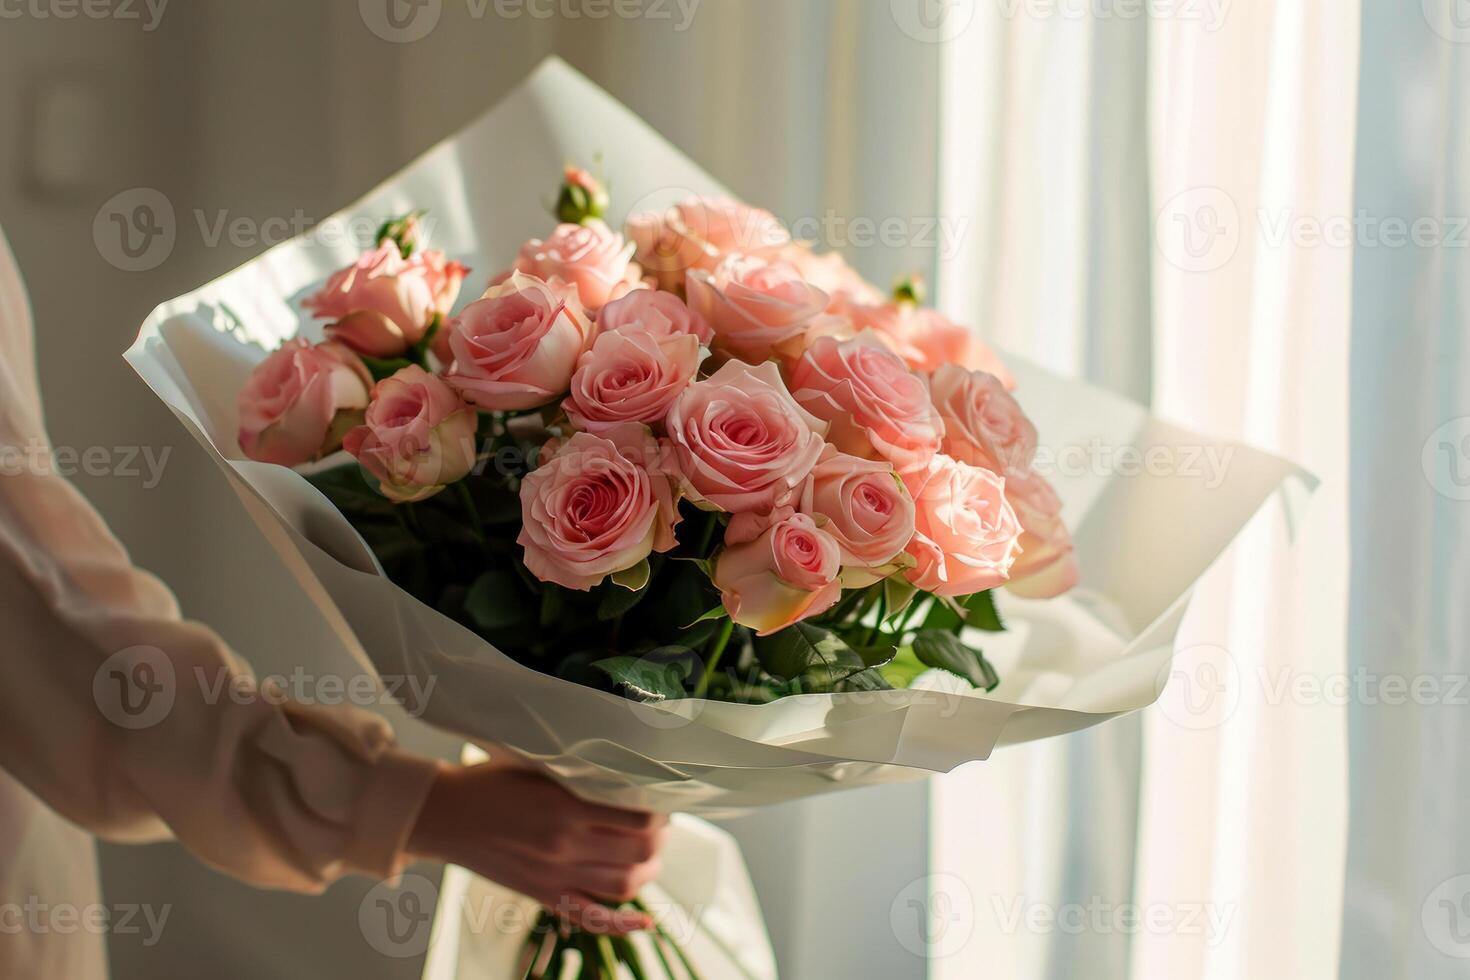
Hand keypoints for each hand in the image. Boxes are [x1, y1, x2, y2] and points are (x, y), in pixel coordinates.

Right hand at [407, 759, 668, 934]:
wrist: (443, 816)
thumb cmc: (488, 782)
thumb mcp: (534, 764)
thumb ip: (577, 771)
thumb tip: (624, 772)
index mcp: (564, 807)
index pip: (637, 816)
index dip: (659, 809)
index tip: (659, 799)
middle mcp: (563, 846)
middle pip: (639, 851)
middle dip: (661, 838)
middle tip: (660, 823)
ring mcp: (554, 876)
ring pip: (624, 885)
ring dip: (649, 870)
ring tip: (651, 855)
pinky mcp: (544, 895)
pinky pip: (591, 917)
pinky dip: (622, 924)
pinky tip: (645, 920)